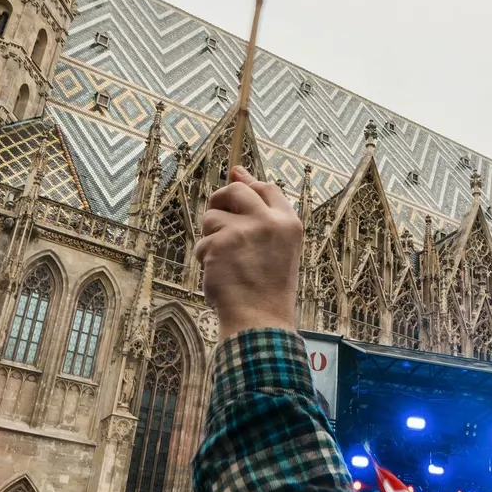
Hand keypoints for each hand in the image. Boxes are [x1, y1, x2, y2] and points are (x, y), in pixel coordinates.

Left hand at [196, 166, 302, 337]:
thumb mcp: (279, 248)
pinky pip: (202, 242)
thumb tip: (237, 171)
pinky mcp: (220, 244)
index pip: (266, 188)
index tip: (236, 175)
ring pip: (212, 217)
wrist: (260, 320)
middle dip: (221, 200)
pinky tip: (219, 274)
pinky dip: (205, 258)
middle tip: (219, 220)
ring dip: (211, 237)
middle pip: (236, 190)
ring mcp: (244, 231)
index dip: (247, 182)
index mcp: (289, 224)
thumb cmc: (268, 289)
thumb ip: (263, 213)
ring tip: (225, 261)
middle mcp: (269, 222)